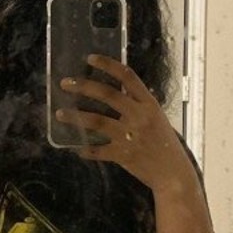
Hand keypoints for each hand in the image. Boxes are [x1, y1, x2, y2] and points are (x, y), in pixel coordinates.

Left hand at [54, 55, 194, 194]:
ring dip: (75, 116)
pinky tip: (77, 148)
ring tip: (59, 113)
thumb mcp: (157, 118)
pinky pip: (98, 150)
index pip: (128, 77)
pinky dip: (86, 149)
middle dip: (83, 86)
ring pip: (96, 121)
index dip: (108, 65)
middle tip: (65, 83)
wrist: (173, 174)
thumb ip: (138, 105)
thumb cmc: (165, 144)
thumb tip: (117, 92)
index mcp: (149, 104)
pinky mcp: (122, 155)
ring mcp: (130, 136)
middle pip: (107, 94)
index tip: (90, 58)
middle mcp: (139, 116)